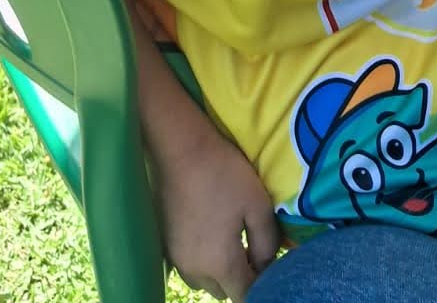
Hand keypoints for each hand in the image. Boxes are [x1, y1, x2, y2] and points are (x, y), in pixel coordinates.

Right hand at [155, 131, 279, 300]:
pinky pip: (189, 265)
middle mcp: (195, 270)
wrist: (180, 149)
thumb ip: (268, 242)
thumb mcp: (258, 204)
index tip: (270, 266)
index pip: (244, 294)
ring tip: (232, 242)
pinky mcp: (165, 243)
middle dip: (241, 279)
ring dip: (219, 272)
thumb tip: (269, 264)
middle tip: (253, 251)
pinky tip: (210, 232)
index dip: (261, 285)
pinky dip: (203, 259)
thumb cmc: (223, 174)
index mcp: (220, 265)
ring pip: (204, 280)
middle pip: (223, 290)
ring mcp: (176, 258)